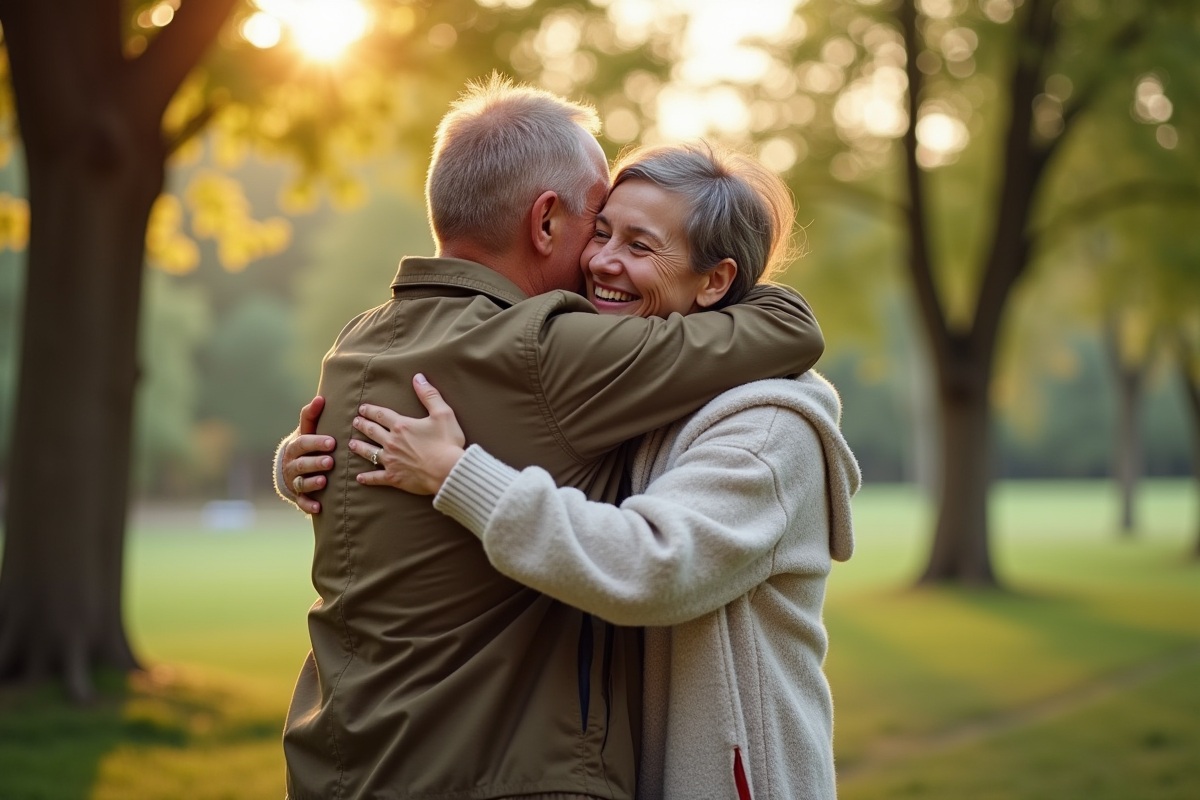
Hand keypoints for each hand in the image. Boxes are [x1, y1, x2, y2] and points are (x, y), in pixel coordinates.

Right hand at [282, 396, 335, 513]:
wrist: (292, 466)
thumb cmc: (307, 444)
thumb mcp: (307, 430)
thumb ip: (312, 415)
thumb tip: (320, 397)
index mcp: (296, 447)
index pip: (303, 443)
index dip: (316, 442)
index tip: (332, 442)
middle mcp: (292, 464)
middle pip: (301, 464)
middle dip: (315, 463)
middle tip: (330, 462)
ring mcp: (295, 481)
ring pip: (301, 482)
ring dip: (311, 482)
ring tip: (324, 481)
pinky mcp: (299, 496)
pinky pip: (302, 502)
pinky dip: (309, 505)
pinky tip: (319, 507)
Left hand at [350, 374, 465, 494]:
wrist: (447, 471)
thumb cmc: (447, 442)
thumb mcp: (443, 413)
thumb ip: (429, 395)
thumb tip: (418, 377)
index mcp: (402, 426)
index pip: (382, 415)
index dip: (371, 410)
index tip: (362, 408)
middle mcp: (392, 442)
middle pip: (372, 431)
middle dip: (363, 425)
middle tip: (355, 422)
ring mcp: (391, 460)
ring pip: (370, 452)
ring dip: (360, 447)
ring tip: (351, 444)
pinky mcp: (394, 477)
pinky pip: (376, 477)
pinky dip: (367, 478)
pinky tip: (359, 477)